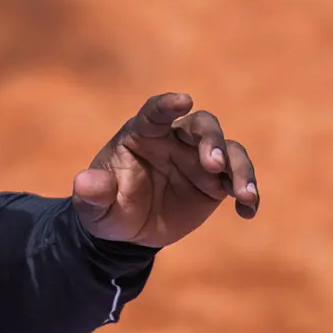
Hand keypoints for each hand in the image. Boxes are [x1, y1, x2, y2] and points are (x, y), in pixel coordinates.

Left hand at [71, 92, 258, 248]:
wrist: (128, 232)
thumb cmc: (107, 208)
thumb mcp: (93, 207)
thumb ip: (92, 194)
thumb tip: (86, 184)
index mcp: (141, 135)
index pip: (155, 112)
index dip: (167, 105)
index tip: (183, 100)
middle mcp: (174, 141)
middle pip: (201, 126)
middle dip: (211, 140)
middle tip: (214, 163)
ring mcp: (198, 160)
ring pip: (229, 150)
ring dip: (239, 167)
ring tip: (243, 193)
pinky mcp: (215, 184)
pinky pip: (238, 180)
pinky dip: (247, 191)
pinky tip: (247, 210)